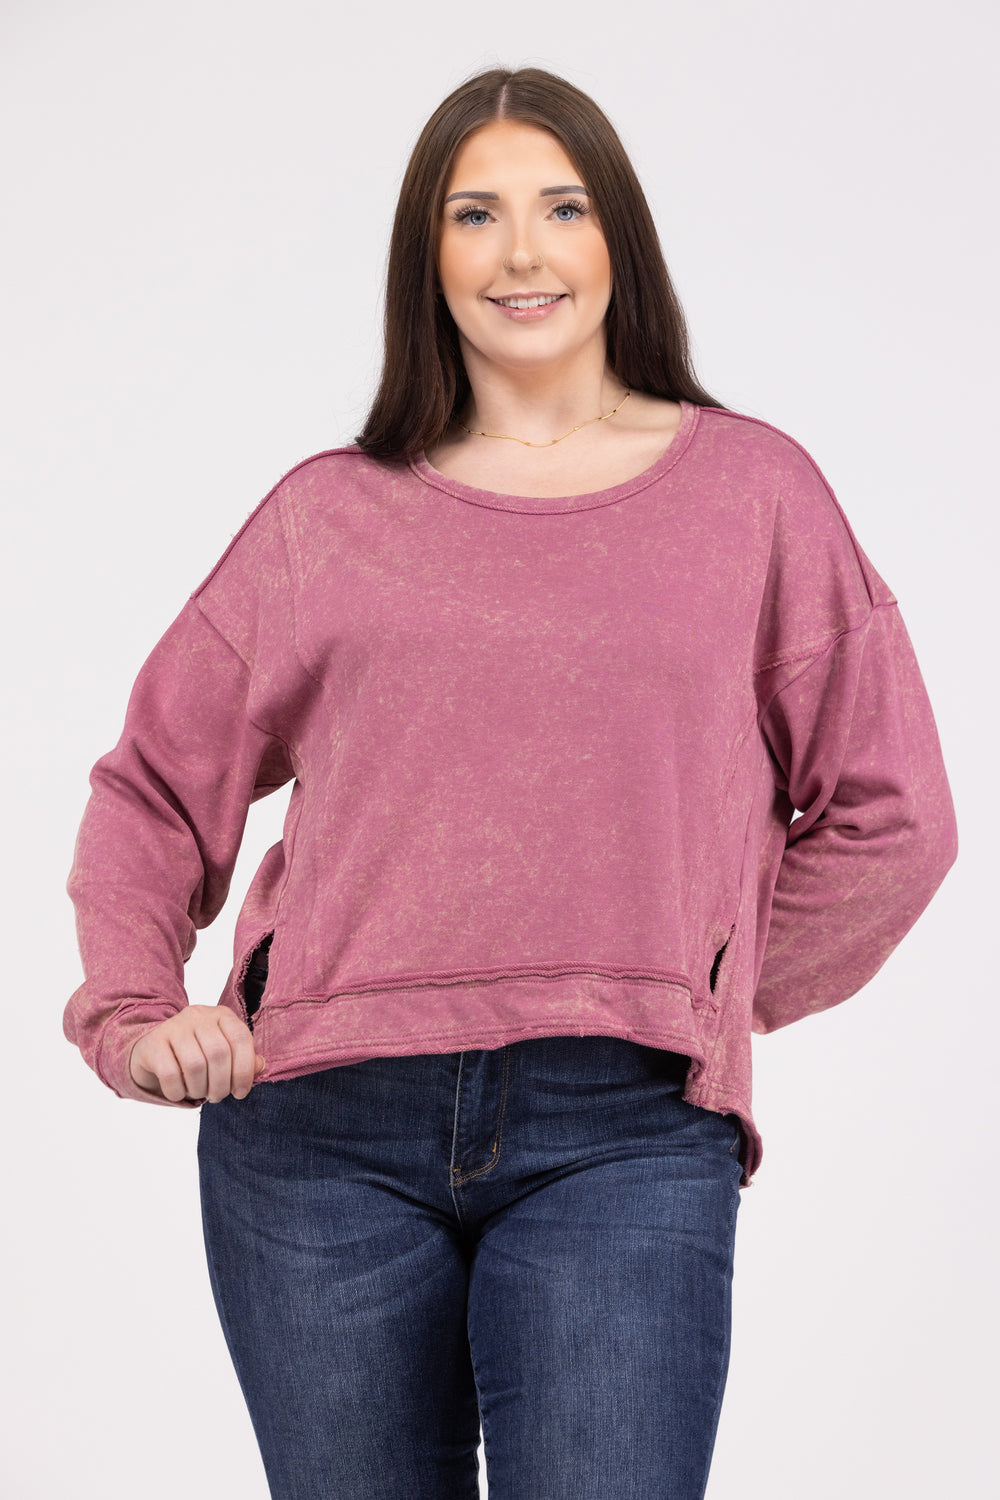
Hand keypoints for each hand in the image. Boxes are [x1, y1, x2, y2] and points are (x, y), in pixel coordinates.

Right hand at [128, 1005, 265, 1106]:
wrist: (153, 1048)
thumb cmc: (196, 1053)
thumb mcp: (223, 1051)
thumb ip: (244, 1059)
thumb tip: (260, 1066)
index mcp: (222, 1015)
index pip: (241, 1038)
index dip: (244, 1070)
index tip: (240, 1092)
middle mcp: (198, 1015)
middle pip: (218, 1053)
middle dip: (221, 1084)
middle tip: (217, 1096)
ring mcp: (174, 1027)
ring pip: (195, 1065)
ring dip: (199, 1089)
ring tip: (199, 1093)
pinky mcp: (153, 1043)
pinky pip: (170, 1074)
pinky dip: (178, 1091)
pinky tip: (180, 1092)